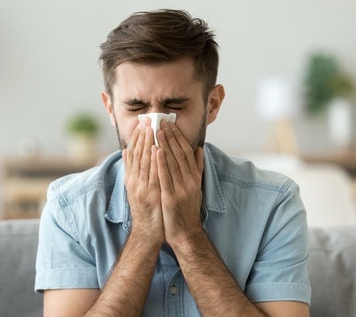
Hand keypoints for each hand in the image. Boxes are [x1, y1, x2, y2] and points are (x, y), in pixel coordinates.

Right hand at [123, 118, 164, 244]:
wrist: (147, 233)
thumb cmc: (146, 210)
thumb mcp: (136, 188)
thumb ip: (132, 170)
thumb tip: (127, 151)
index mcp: (131, 179)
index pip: (133, 154)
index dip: (137, 138)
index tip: (142, 123)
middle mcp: (134, 182)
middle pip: (137, 155)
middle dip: (142, 136)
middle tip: (147, 120)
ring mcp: (142, 188)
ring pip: (144, 162)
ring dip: (148, 144)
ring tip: (152, 128)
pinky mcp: (150, 195)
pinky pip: (153, 175)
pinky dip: (154, 161)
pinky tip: (157, 149)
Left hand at [156, 121, 203, 245]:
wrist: (186, 233)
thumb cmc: (188, 209)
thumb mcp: (196, 187)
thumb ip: (197, 168)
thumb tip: (199, 149)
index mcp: (194, 177)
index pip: (186, 152)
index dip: (178, 137)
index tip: (171, 124)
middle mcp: (189, 181)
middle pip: (179, 154)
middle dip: (170, 136)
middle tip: (161, 121)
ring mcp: (181, 189)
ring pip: (172, 162)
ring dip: (164, 145)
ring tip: (157, 130)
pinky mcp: (172, 197)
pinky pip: (165, 177)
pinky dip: (161, 163)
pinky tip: (155, 151)